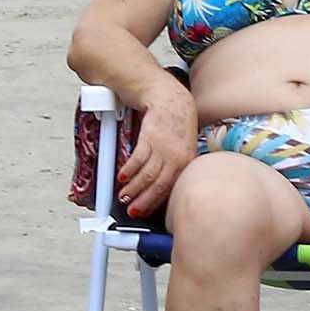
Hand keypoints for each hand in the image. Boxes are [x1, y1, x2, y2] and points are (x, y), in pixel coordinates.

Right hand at [109, 80, 200, 217]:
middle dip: (143, 201)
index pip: (171, 189)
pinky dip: (129, 170)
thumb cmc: (176, 123)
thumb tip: (159, 186)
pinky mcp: (150, 137)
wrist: (170, 99)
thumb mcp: (182, 147)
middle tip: (132, 211)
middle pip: (159, 185)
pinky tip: (122, 177)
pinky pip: (138, 159)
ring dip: (133, 188)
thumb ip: (174, 166)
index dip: (156, 203)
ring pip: (147, 175)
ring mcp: (164, 148)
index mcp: (187, 162)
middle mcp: (177, 157)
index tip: (146, 212)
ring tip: (123, 196)